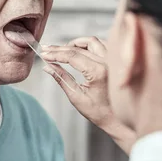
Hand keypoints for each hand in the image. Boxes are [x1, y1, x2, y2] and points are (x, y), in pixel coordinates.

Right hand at [40, 37, 135, 151]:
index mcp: (98, 72)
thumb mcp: (76, 96)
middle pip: (79, 48)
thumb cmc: (99, 112)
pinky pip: (102, 44)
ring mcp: (113, 60)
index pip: (72, 56)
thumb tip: (48, 67)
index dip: (55, 53)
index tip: (44, 54)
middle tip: (47, 50)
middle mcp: (108, 62)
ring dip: (76, 43)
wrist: (117, 119)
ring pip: (91, 41)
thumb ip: (61, 78)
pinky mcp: (116, 60)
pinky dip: (89, 45)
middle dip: (61, 48)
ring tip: (63, 50)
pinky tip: (80, 50)